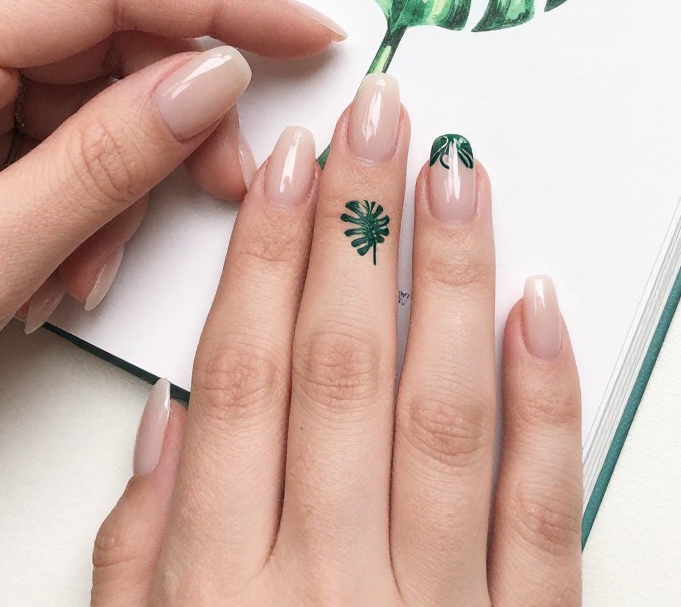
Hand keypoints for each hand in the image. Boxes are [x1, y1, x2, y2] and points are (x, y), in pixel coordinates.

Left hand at [0, 0, 342, 394]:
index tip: (305, 31)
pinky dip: (82, 198)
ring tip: (90, 269)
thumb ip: (104, 163)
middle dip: (172, 116)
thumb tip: (215, 79)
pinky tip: (61, 264)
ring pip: (86, 94)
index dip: (218, 1)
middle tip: (223, 184)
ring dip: (120, 178)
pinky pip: (52, 134)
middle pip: (103, 38)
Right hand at [92, 76, 581, 605]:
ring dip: (450, 274)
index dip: (263, 254)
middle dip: (356, 222)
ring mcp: (430, 606)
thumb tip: (166, 414)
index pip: (243, 375)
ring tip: (451, 175)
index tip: (286, 163)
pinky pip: (539, 507)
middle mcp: (326, 584)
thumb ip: (137, 543)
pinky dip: (543, 399)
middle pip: (339, 363)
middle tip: (375, 122)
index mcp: (220, 584)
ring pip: (441, 410)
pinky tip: (535, 306)